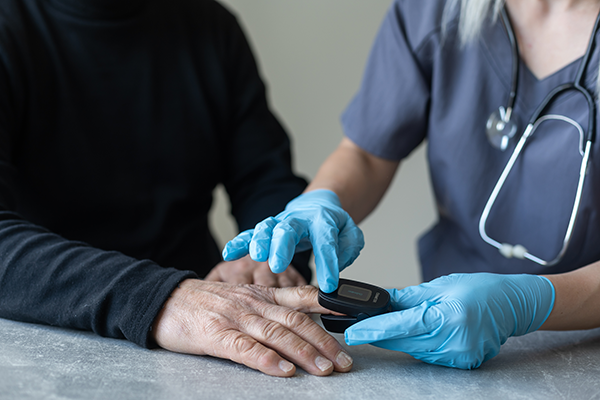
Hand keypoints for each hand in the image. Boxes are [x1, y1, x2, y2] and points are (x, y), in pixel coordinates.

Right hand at [152, 279, 353, 376]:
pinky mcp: (214, 335)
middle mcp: (253, 304)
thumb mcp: (242, 297)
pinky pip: (243, 348)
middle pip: (295, 321)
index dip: (329, 304)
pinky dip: (265, 359)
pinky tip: (282, 370)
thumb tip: (299, 323)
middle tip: (344, 361)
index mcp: (261, 295)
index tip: (353, 312)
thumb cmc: (205, 303)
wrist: (164, 300)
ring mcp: (234, 318)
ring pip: (275, 334)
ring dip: (303, 352)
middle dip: (324, 341)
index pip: (301, 297)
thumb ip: (270, 307)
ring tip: (323, 369)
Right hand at [222, 189, 363, 292]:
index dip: (328, 263)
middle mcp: (297, 220)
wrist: (317, 206)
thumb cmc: (331, 225)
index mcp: (322, 221)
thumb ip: (348, 249)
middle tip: (277, 264)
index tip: (329, 284)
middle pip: (288, 230)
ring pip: (266, 229)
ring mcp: (279, 224)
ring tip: (256, 257)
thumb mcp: (350, 235)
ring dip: (259, 243)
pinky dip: (239, 243)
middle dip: (281, 247)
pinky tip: (229, 253)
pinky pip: (250, 234)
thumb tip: (338, 267)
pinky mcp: (266, 231)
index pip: (326, 241)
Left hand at [345, 273, 554, 368]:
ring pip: (413, 350)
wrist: (512, 304)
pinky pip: (428, 355)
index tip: (352, 332)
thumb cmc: (479, 289)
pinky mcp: (462, 363)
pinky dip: (420, 344)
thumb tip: (379, 302)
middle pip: (403, 342)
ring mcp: (459, 356)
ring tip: (411, 320)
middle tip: (364, 324)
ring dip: (402, 338)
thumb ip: (406, 298)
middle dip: (382, 333)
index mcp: (447, 316)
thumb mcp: (439, 285)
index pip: (400, 325)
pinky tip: (426, 331)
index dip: (373, 329)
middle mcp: (453, 340)